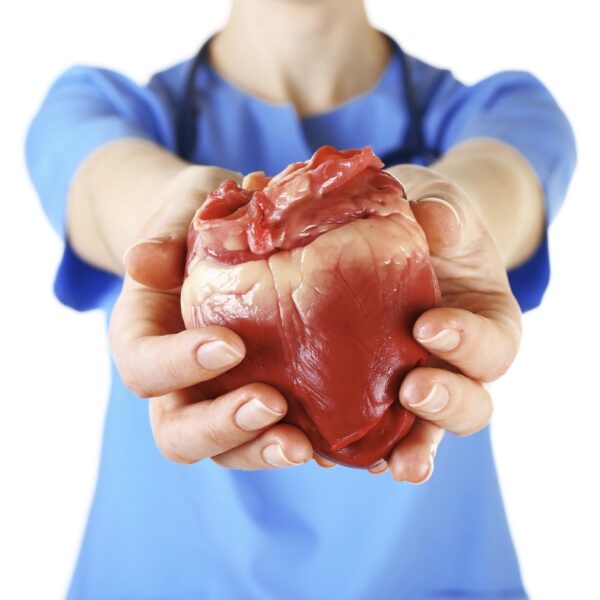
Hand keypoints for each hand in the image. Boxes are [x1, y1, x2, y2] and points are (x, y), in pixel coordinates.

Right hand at [109, 165, 314, 468]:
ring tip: (307, 446)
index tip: (231, 346)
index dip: (178, 366)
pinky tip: (338, 444)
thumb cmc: (196, 219)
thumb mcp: (180, 210)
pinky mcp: (259, 396)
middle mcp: (175, 380)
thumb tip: (142, 262)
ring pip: (227, 448)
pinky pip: (273, 435)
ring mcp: (217, 396)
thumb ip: (163, 232)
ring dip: (263, 451)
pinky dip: (303, 445)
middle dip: (222, 427)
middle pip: (178, 432)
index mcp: (144, 336)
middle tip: (272, 406)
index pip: (143, 367)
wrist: (221, 233)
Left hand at [376, 164, 521, 481]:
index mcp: (485, 326)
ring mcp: (418, 386)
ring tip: (387, 465)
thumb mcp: (439, 207)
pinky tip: (325, 449)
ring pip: (423, 433)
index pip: (492, 346)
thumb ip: (441, 211)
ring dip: (407, 450)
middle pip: (470, 406)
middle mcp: (458, 368)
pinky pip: (370, 430)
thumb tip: (431, 218)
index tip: (429, 325)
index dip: (467, 343)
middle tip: (413, 391)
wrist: (404, 243)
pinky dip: (353, 444)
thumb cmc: (428, 226)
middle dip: (445, 405)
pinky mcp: (374, 397)